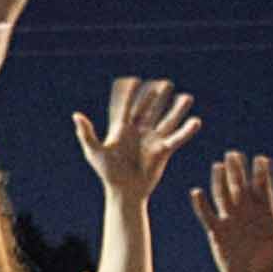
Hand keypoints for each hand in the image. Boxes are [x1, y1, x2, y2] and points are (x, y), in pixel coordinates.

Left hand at [72, 77, 201, 200]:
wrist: (124, 192)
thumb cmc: (107, 173)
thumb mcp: (94, 152)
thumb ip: (86, 133)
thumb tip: (76, 115)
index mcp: (122, 129)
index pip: (127, 106)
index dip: (130, 94)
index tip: (133, 80)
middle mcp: (139, 131)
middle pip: (149, 109)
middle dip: (156, 97)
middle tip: (165, 83)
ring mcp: (152, 140)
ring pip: (167, 120)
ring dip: (177, 109)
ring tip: (187, 97)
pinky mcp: (163, 150)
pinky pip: (177, 138)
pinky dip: (186, 130)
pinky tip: (196, 121)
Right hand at [190, 151, 272, 271]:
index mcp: (266, 212)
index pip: (263, 187)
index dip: (262, 174)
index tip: (262, 159)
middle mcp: (247, 211)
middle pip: (241, 185)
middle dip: (238, 170)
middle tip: (235, 153)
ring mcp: (230, 219)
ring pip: (223, 195)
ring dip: (220, 180)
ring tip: (218, 165)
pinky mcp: (216, 231)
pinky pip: (207, 215)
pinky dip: (201, 204)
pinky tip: (197, 191)